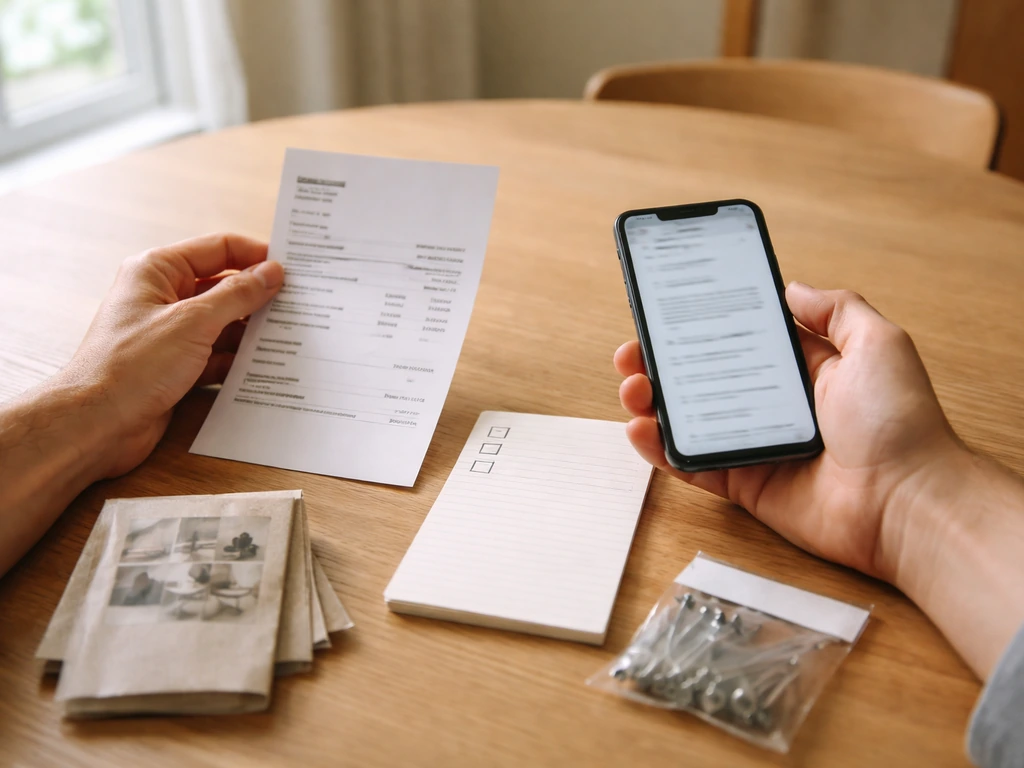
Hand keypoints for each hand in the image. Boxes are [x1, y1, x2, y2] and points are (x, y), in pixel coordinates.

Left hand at [61, 233, 283, 476]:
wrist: (97, 424)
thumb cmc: (130, 367)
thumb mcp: (193, 322)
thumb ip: (237, 295)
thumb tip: (271, 273)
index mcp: (157, 271)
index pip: (218, 249)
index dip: (256, 255)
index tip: (293, 267)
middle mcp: (161, 296)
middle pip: (223, 285)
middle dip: (258, 295)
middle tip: (299, 303)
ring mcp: (169, 332)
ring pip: (223, 322)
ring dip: (251, 330)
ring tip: (289, 335)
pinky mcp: (175, 365)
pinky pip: (216, 353)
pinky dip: (238, 358)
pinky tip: (264, 364)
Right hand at [614, 282, 965, 581]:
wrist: (906, 501)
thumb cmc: (899, 422)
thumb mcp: (878, 343)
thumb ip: (836, 308)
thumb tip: (793, 286)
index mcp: (803, 370)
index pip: (737, 340)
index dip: (700, 325)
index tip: (667, 311)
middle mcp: (774, 405)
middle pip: (703, 378)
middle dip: (662, 363)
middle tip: (634, 353)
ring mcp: (756, 445)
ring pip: (690, 420)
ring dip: (653, 402)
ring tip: (631, 387)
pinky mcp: (745, 485)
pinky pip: (693, 466)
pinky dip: (661, 450)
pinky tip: (640, 430)